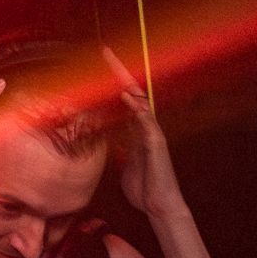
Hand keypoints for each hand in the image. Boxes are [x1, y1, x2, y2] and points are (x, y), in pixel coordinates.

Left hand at [101, 45, 185, 218]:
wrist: (158, 205)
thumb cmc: (141, 186)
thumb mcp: (121, 162)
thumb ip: (115, 147)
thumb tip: (101, 139)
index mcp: (134, 130)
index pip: (121, 99)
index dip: (110, 82)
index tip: (98, 64)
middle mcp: (144, 126)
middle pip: (131, 92)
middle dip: (118, 72)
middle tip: (105, 52)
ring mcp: (152, 132)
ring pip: (139, 101)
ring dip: (126, 83)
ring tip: (113, 64)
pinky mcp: (157, 143)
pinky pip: (147, 121)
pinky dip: (137, 108)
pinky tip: (127, 96)